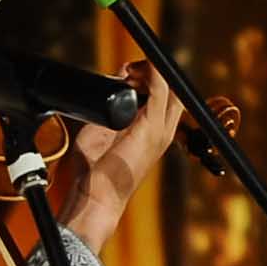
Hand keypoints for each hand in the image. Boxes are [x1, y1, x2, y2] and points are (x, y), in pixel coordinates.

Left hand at [55, 62, 184, 249]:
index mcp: (152, 134)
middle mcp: (162, 131)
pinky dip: (151, 71)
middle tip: (128, 70)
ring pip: (168, 85)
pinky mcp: (151, 127)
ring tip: (126, 72)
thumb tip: (108, 86)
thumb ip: (107, 111)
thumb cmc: (95, 172)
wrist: (96, 196)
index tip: (128, 72)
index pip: (165, 98)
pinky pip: (159, 87)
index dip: (151, 79)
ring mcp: (160, 130)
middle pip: (171, 89)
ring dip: (148, 71)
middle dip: (152, 72)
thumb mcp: (100, 133)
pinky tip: (133, 69)